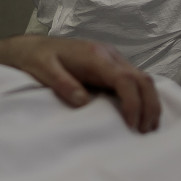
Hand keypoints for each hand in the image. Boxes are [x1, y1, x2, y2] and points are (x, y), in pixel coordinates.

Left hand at [0, 35, 160, 132]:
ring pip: (143, 79)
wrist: (31, 47)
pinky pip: (134, 81)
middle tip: (145, 132)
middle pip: (142, 79)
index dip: (133, 103)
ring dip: (149, 104)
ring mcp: (112, 59)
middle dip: (149, 106)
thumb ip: (63, 83)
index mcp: (95, 56)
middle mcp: (109, 55)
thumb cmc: (36, 58)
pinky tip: (141, 116)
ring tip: (147, 129)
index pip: (125, 79)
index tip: (131, 125)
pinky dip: (142, 98)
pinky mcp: (110, 66)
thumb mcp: (43, 70)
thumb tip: (83, 101)